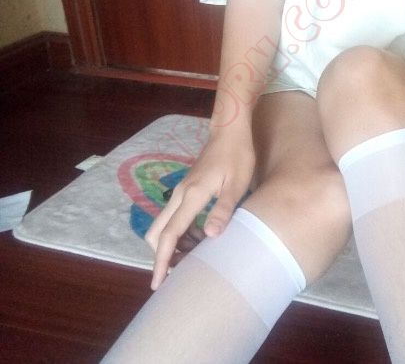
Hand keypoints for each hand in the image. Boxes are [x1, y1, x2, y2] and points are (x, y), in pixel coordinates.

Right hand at [144, 127, 255, 289]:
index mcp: (191, 196)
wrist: (229, 131)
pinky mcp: (186, 189)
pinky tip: (200, 238)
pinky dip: (181, 233)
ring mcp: (180, 191)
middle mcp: (179, 195)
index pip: (170, 235)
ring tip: (195, 258)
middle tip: (177, 274)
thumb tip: (209, 236)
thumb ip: (224, 209)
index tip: (157, 283)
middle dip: (162, 256)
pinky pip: (174, 217)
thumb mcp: (237, 184)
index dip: (162, 261)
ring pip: (164, 225)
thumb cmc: (237, 156)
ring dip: (174, 244)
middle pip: (157, 232)